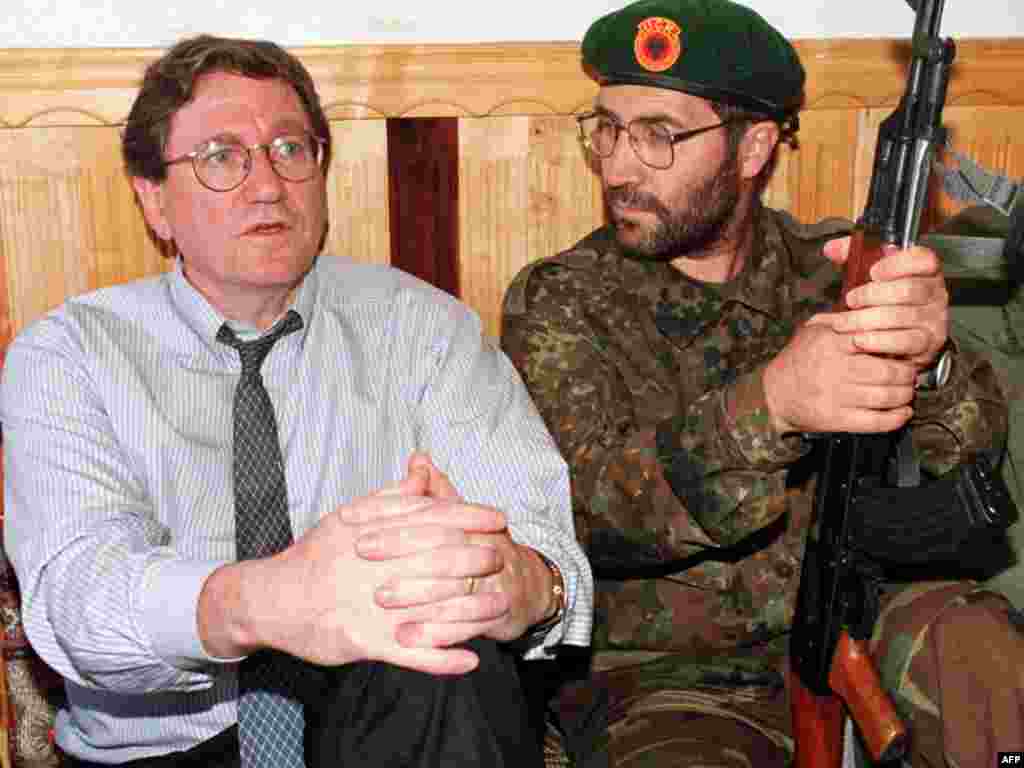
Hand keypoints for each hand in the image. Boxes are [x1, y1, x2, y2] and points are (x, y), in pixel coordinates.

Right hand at [199, 489, 509, 675]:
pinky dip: (441, 658)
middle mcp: (377, 566)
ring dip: (470, 610)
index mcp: (375, 533)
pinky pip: (410, 653)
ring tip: (502, 610)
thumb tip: (421, 473)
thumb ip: (389, 499)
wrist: (270, 599)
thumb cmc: (314, 556)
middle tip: (505, 556)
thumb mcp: (348, 518)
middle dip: (476, 557)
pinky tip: (470, 660)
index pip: (431, 520)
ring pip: (431, 606)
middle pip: (438, 559)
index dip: (469, 517)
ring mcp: (372, 606)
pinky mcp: (363, 641)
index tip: (499, 518)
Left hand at [350, 453, 558, 646]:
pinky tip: (405, 638)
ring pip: (452, 586)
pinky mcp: (496, 615)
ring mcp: (492, 582)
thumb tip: (418, 459)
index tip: (348, 513)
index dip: (386, 509)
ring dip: (416, 593)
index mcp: (469, 522)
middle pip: (441, 542)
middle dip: (400, 545)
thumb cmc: (481, 550)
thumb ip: (435, 494)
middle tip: (360, 549)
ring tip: (379, 598)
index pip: (427, 508)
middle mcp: (483, 547)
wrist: (525, 590)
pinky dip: (436, 634)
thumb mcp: (459, 519)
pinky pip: (466, 626)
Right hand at [762, 238, 948, 434]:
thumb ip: (841, 319)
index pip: (879, 339)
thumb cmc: (800, 359)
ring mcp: (837, 397)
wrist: (774, 394)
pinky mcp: (837, 420)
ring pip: (888, 397)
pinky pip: (878, 421)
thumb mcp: (814, 331)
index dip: (899, 343)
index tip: (905, 346)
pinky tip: (902, 411)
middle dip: (908, 374)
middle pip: (891, 372)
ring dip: (905, 395)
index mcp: (833, 343)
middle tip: (910, 372)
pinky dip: (897, 417)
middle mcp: (836, 369)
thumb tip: (872, 303)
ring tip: (907, 390)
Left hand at [819, 237, 948, 367]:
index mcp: (924, 271)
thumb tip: (832, 248)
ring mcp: (934, 318)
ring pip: (902, 316)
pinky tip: (859, 340)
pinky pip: (905, 341)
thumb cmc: (884, 302)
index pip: (923, 259)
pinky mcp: (928, 343)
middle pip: (909, 289)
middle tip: (850, 300)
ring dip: (865, 320)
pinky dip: (877, 341)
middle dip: (871, 295)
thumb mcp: (870, 276)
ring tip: (843, 323)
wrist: (896, 340)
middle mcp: (934, 293)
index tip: (872, 272)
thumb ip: (853, 257)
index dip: (897, 264)